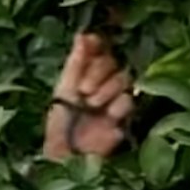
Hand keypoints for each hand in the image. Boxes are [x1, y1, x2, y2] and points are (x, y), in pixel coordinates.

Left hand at [44, 32, 133, 158]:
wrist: (67, 155)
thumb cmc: (59, 124)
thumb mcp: (63, 90)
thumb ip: (75, 63)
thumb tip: (82, 34)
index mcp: (84, 73)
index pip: (98, 48)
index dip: (95, 45)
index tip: (90, 43)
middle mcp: (101, 81)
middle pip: (111, 60)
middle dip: (98, 71)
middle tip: (84, 90)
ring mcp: (115, 98)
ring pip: (123, 77)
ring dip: (107, 88)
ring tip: (92, 104)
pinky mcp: (126, 116)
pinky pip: (129, 99)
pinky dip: (117, 105)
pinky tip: (107, 115)